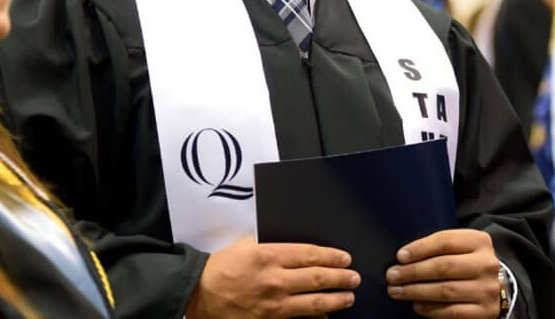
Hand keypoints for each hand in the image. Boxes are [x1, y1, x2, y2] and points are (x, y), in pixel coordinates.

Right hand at [186, 237, 360, 318]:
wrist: (200, 294)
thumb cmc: (221, 267)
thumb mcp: (245, 245)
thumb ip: (269, 242)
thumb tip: (293, 245)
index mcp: (269, 255)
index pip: (310, 254)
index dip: (332, 256)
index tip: (345, 258)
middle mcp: (276, 279)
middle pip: (318, 278)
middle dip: (341, 278)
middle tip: (354, 277)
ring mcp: (275, 303)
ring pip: (314, 302)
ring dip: (336, 299)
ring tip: (349, 297)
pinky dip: (315, 317)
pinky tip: (326, 316)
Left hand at [386, 229, 502, 318]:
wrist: (496, 286)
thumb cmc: (466, 263)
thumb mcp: (459, 247)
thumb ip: (437, 248)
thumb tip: (403, 258)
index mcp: (479, 241)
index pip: (445, 241)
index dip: (420, 248)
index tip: (400, 256)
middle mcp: (487, 264)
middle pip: (443, 267)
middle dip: (413, 272)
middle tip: (392, 276)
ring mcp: (488, 289)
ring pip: (446, 290)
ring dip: (416, 291)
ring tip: (397, 291)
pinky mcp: (485, 311)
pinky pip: (453, 312)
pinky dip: (431, 309)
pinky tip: (416, 305)